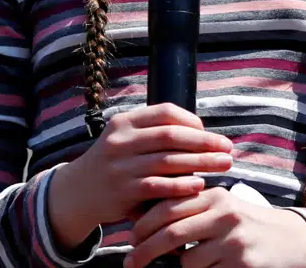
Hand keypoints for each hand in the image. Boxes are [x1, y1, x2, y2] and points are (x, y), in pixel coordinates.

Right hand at [47, 104, 232, 249]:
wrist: (78, 192)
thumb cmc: (114, 164)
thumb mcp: (125, 140)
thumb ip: (153, 134)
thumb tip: (201, 134)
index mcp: (124, 122)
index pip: (165, 113)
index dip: (192, 121)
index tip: (210, 133)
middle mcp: (120, 140)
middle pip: (171, 136)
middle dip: (205, 142)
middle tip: (228, 149)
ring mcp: (120, 166)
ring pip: (168, 161)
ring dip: (201, 163)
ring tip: (223, 166)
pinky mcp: (123, 191)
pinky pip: (158, 186)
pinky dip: (181, 186)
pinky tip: (199, 185)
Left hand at [125, 188, 305, 267]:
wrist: (289, 240)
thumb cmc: (244, 224)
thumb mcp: (219, 208)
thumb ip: (190, 209)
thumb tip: (142, 221)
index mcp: (214, 195)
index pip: (168, 206)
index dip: (143, 224)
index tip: (130, 239)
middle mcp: (224, 213)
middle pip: (172, 233)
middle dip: (146, 250)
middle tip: (130, 263)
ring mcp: (234, 239)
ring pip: (188, 260)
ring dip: (182, 266)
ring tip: (194, 261)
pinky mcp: (243, 263)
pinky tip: (214, 266)